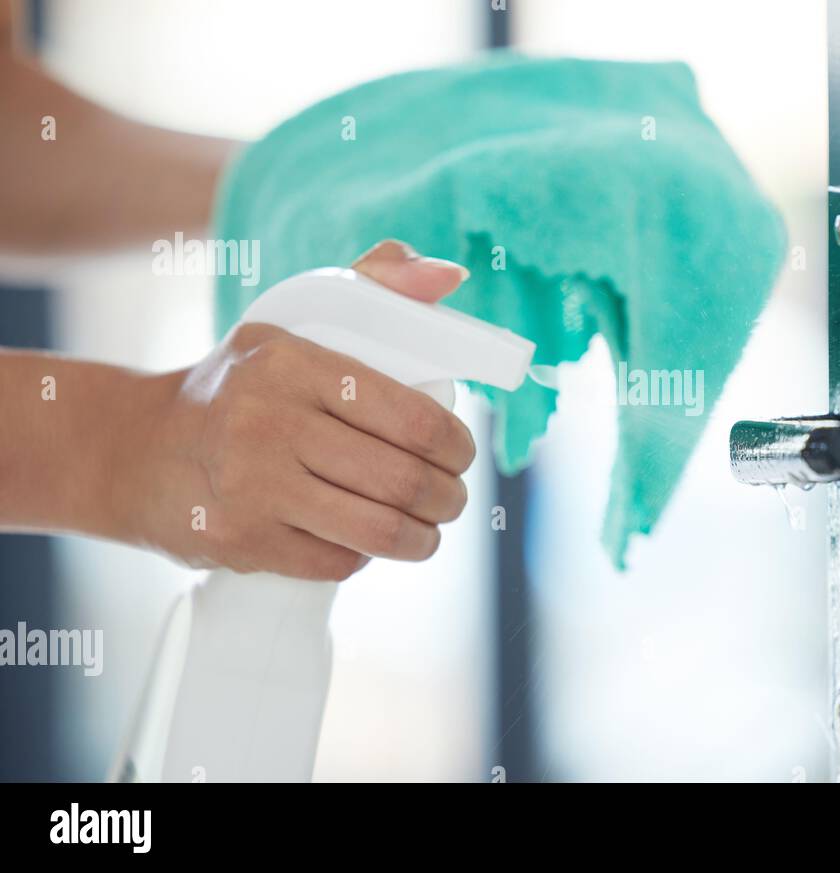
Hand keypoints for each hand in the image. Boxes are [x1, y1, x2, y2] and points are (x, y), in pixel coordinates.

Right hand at [114, 241, 475, 579]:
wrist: (138, 451)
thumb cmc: (242, 386)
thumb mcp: (294, 321)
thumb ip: (376, 286)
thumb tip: (451, 275)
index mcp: (292, 362)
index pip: (410, 417)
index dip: (455, 446)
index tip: (461, 455)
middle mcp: (267, 423)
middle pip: (401, 480)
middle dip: (447, 498)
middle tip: (451, 500)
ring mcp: (251, 487)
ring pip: (377, 530)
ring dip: (422, 539)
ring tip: (428, 532)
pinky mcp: (241, 542)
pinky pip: (336, 562)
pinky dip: (362, 556)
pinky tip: (362, 541)